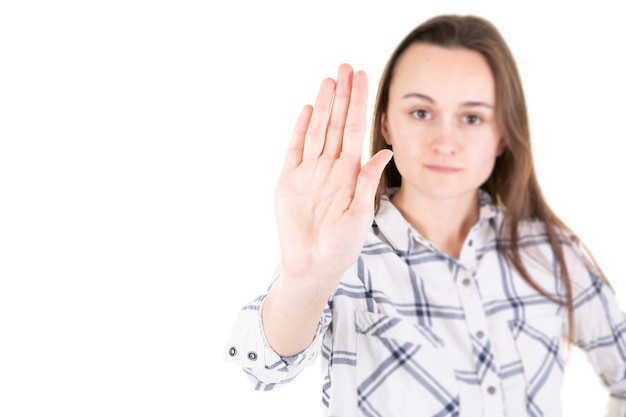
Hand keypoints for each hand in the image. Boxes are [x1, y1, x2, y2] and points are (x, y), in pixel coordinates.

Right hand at [274, 64, 392, 295]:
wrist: (312, 266)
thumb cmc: (341, 246)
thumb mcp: (360, 214)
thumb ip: (367, 181)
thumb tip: (384, 151)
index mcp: (351, 173)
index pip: (356, 130)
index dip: (360, 104)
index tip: (364, 79)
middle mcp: (331, 167)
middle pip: (337, 124)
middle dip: (343, 96)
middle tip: (346, 67)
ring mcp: (309, 171)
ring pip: (318, 130)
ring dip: (324, 106)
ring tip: (329, 80)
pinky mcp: (289, 180)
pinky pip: (295, 149)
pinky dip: (301, 129)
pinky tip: (309, 109)